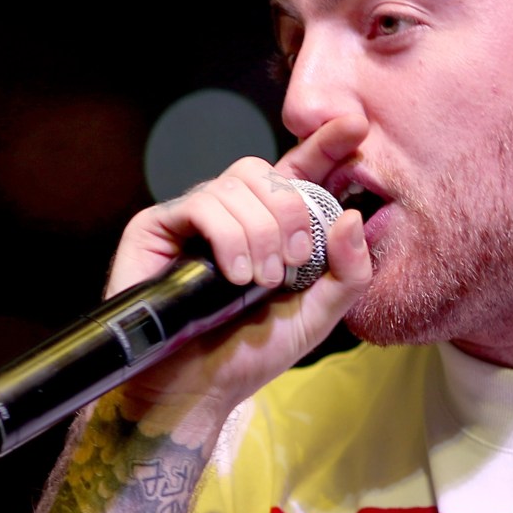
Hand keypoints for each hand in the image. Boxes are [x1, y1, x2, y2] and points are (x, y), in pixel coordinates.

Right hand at [102, 114, 373, 447]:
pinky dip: (228, 237)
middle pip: (267, 173)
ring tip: (256, 282)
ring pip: (236, 187)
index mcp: (270, 227)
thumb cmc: (249, 353)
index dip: (324, 145)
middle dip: (291, 214)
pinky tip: (233, 274)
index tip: (354, 125)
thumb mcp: (317, 315)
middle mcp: (231, 214)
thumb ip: (348, 270)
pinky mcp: (158, 225)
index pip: (299, 172)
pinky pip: (202, 203)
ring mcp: (193, 216)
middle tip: (291, 263)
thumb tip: (353, 216)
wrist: (196, 387)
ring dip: (259, 235)